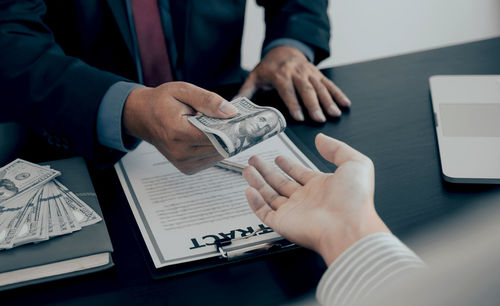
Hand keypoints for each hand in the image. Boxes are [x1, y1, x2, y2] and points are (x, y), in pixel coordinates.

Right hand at [123, 82, 236, 173]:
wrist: (144, 116)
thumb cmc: (162, 102)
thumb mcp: (184, 90)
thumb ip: (208, 100)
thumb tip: (231, 112)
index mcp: (177, 131)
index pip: (214, 136)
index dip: (230, 128)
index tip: (242, 121)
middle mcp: (179, 151)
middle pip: (218, 147)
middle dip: (230, 135)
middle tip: (234, 122)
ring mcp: (182, 163)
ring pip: (217, 155)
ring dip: (223, 143)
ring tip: (220, 127)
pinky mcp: (186, 168)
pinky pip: (210, 160)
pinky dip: (215, 149)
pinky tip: (211, 137)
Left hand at [238, 46, 350, 121]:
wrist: (283, 49)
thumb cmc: (268, 67)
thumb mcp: (254, 77)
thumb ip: (245, 92)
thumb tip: (233, 106)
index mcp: (280, 75)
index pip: (287, 91)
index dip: (293, 104)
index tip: (299, 117)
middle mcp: (296, 72)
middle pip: (306, 90)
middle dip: (314, 105)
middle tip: (319, 119)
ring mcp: (309, 72)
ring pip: (320, 87)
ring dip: (328, 101)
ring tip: (334, 114)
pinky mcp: (317, 73)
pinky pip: (329, 83)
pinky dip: (338, 93)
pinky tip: (345, 104)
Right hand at [242, 133, 388, 264]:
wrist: (349, 228)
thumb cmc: (356, 200)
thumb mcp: (355, 163)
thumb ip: (337, 149)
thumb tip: (321, 139)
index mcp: (322, 187)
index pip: (300, 174)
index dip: (288, 165)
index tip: (278, 157)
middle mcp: (306, 200)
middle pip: (280, 183)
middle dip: (266, 170)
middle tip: (255, 160)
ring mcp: (294, 212)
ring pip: (269, 196)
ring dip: (257, 182)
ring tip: (247, 169)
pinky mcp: (283, 223)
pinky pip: (264, 213)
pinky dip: (254, 202)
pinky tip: (249, 190)